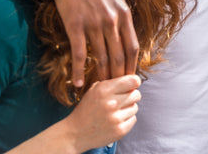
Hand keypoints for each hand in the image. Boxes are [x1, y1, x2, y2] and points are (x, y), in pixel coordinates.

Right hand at [7, 75, 141, 153]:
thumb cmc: (83, 109)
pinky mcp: (119, 130)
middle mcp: (110, 103)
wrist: (71, 135)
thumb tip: (132, 73)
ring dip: (128, 107)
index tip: (129, 82)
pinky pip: (133, 119)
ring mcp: (115, 118)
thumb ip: (110, 81)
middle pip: (136, 93)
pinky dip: (127, 119)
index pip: (132, 79)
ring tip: (114, 110)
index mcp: (103, 90)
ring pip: (135, 106)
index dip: (132, 80)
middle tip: (119, 98)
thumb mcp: (93, 90)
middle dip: (130, 94)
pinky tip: (113, 120)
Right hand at [53, 0, 138, 86]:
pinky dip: (80, 70)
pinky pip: (79, 53)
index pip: (133, 47)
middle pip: (118, 56)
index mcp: (124, 14)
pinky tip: (80, 83)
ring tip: (101, 90)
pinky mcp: (75, 25)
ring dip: (101, 76)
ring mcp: (93, 24)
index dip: (132, 65)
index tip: (130, 78)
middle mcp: (111, 21)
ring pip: (101, 57)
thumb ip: (122, 17)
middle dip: (119, 75)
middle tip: (117, 90)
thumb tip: (127, 36)